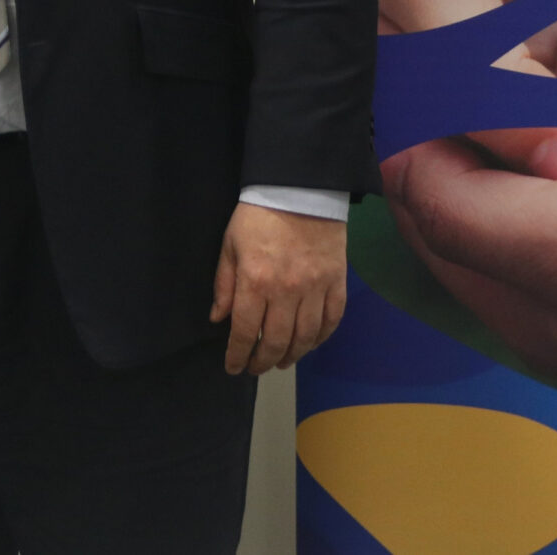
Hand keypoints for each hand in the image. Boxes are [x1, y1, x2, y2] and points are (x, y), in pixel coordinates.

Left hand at [210, 204, 347, 374]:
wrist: (299, 189)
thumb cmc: (257, 216)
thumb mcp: (230, 245)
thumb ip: (225, 285)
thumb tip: (219, 319)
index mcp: (256, 282)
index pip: (246, 332)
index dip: (238, 355)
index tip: (234, 368)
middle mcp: (287, 292)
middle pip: (277, 341)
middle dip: (264, 361)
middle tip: (256, 368)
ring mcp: (316, 288)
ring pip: (306, 337)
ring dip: (292, 355)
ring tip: (282, 361)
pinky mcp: (337, 282)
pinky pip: (332, 320)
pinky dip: (321, 338)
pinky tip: (310, 343)